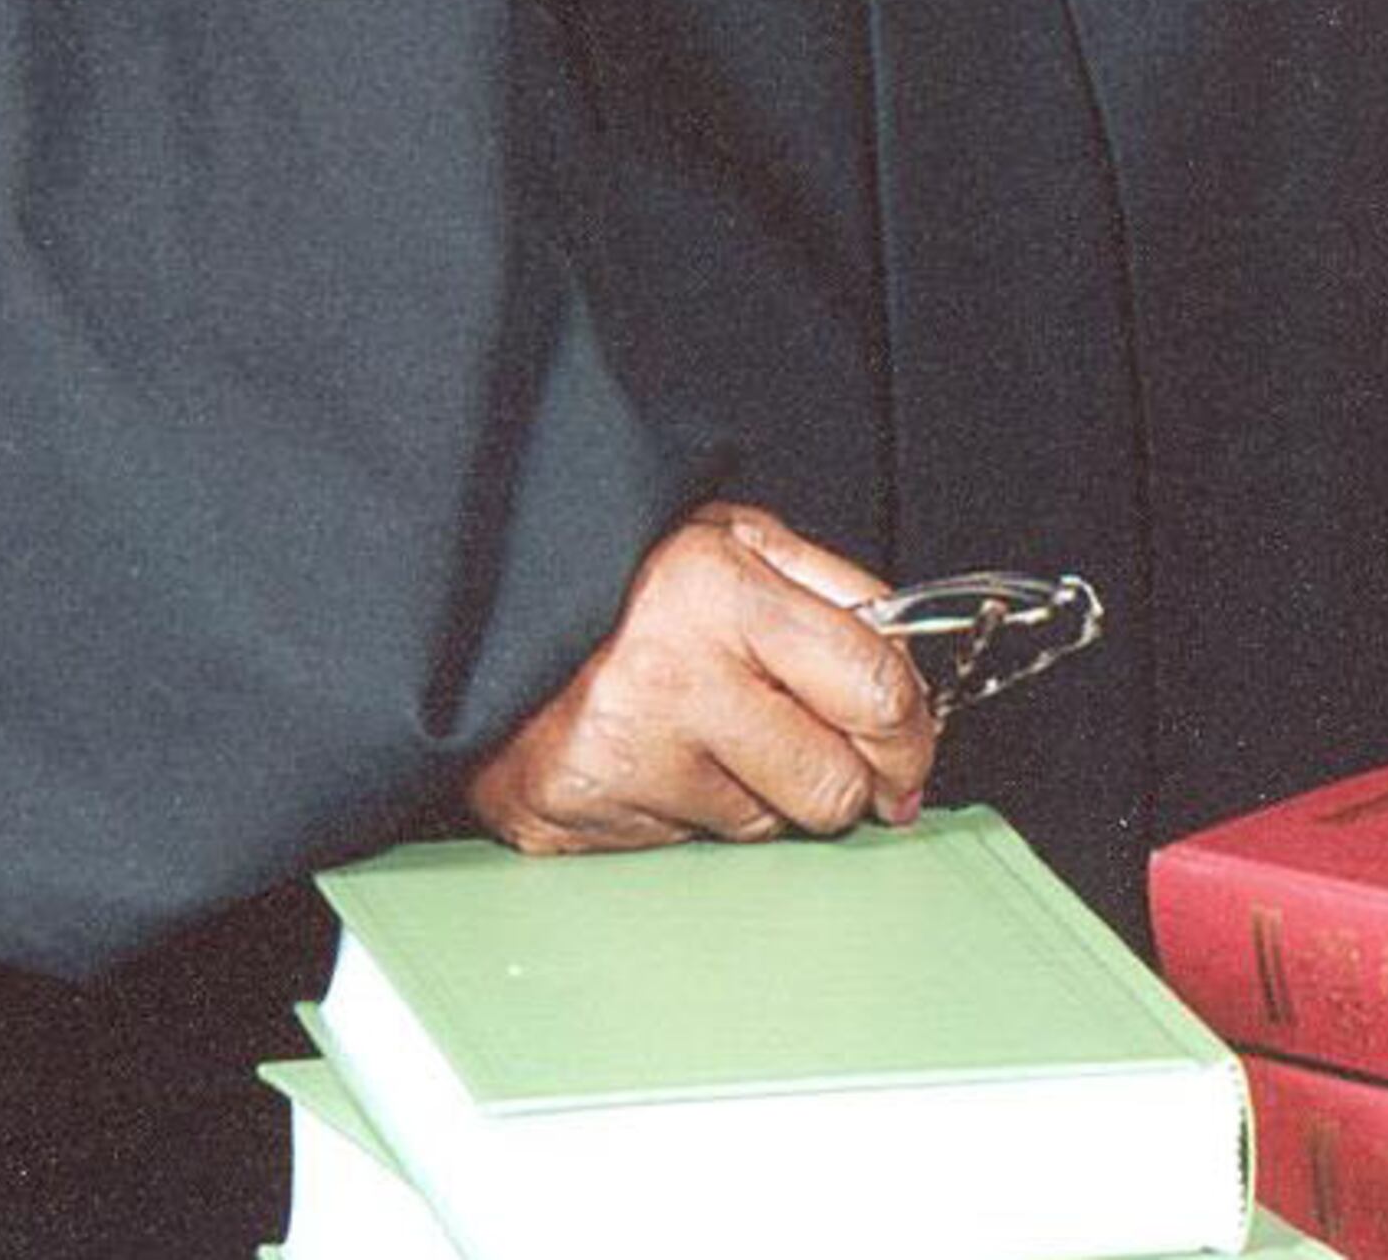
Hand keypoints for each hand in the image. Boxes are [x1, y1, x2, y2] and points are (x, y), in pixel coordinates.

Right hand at [465, 500, 937, 854]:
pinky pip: (685, 851)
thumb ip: (833, 592)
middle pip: (832, 788)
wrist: (476, 604)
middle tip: (809, 741)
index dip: (911, 733)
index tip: (907, 746)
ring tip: (699, 726)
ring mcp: (623, 764)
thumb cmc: (615, 570)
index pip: (874, 691)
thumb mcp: (732, 535)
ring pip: (763, 829)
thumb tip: (910, 686)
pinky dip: (685, 813)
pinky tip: (651, 757)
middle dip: (841, 776)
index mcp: (720, 593)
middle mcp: (672, 684)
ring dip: (755, 792)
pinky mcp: (577, 822)